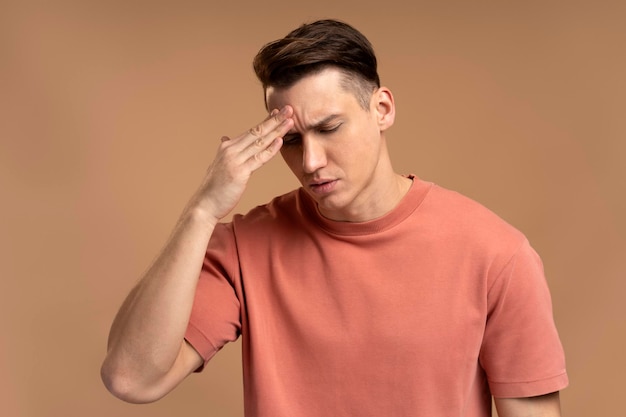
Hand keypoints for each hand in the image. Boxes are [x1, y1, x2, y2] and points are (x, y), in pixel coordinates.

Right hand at [191, 106, 293, 221]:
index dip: (266, 120)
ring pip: (260, 142)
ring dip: (277, 130)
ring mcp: (235, 160)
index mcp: (227, 147)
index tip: (278, 112)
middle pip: (257, 132)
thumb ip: (225, 152)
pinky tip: (280, 140)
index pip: (251, 131)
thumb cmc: (214, 187)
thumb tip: (225, 139)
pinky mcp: (239, 172)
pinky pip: (258, 158)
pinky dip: (270, 149)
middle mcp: (230, 149)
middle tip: (289, 109)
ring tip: (290, 121)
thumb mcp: (219, 165)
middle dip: (275, 120)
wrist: (204, 204)